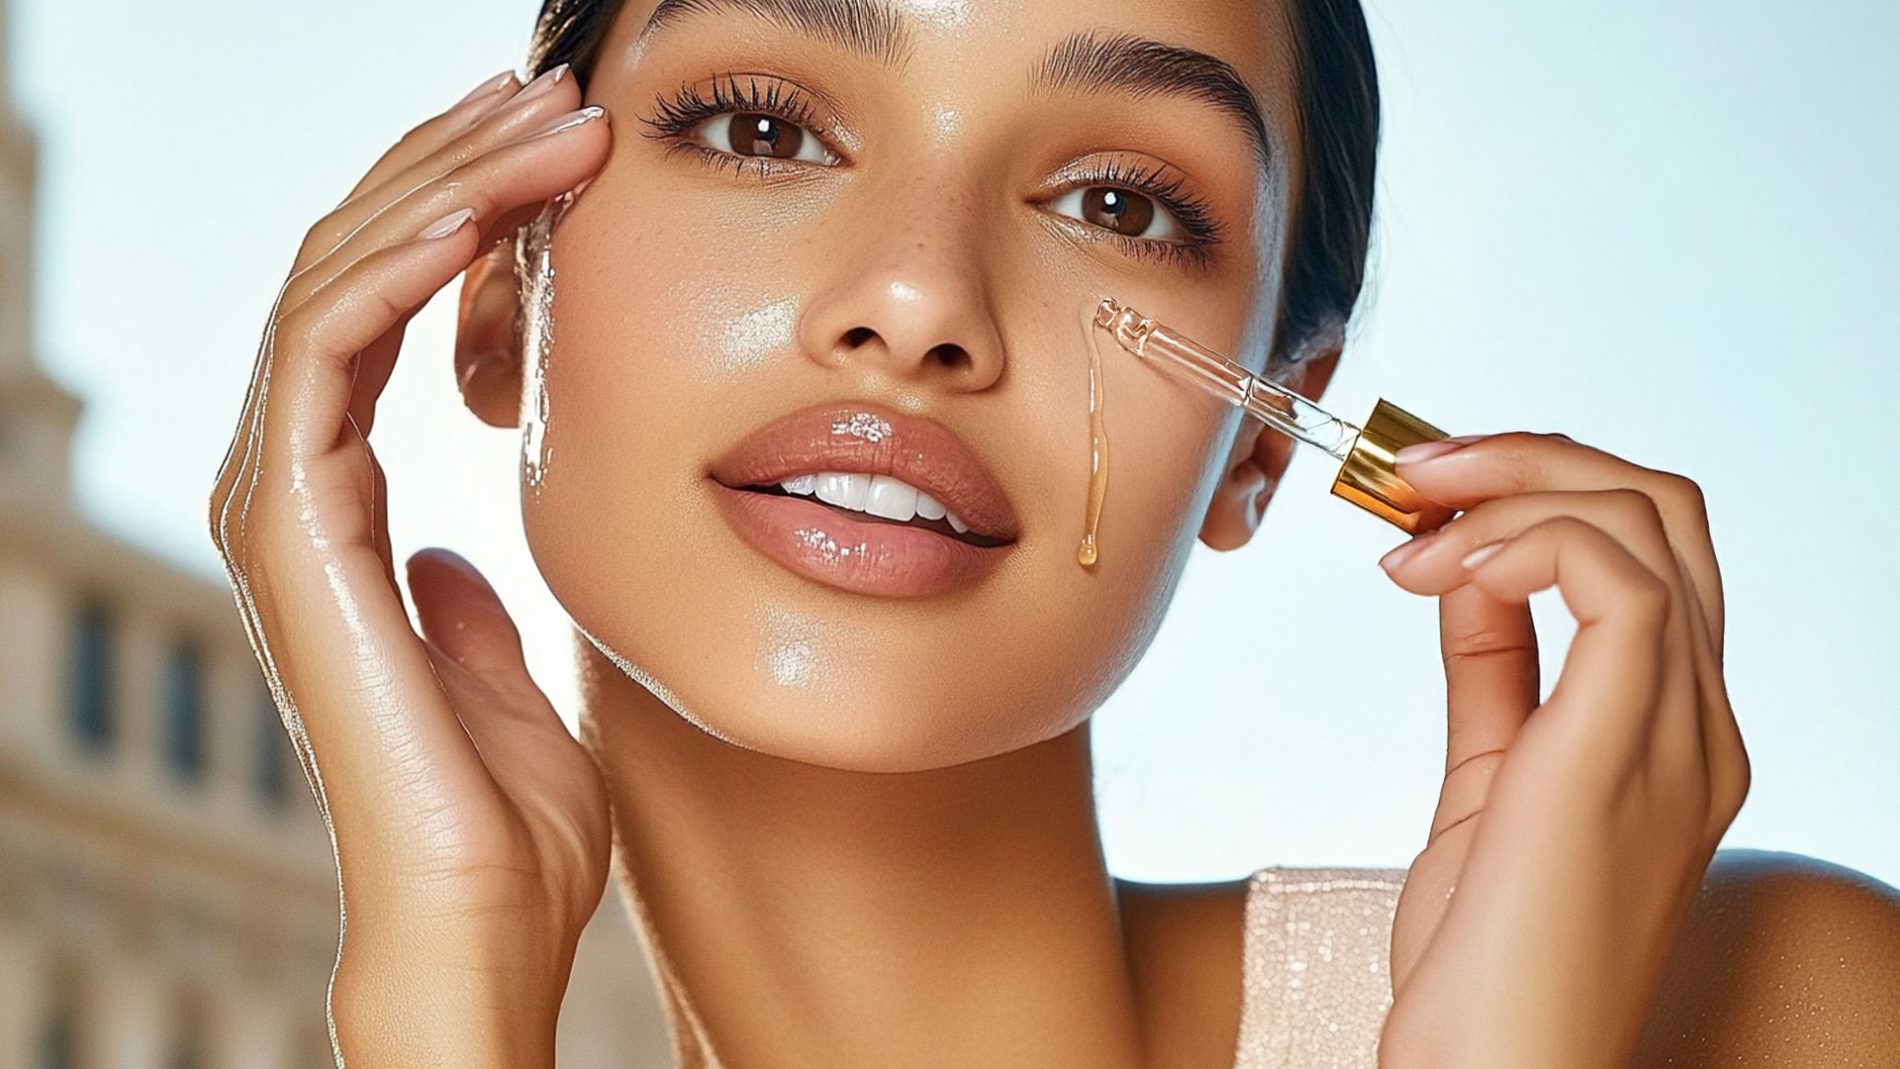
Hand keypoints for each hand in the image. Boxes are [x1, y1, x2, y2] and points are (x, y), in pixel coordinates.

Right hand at [205, 65, 612, 1066]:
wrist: (484, 919)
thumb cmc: (509, 818)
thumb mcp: (508, 670)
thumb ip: (470, 601)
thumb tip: (458, 553)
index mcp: (342, 509)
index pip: (379, 311)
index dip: (457, 216)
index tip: (557, 151)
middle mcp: (294, 489)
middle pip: (350, 270)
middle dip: (450, 164)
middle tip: (550, 89)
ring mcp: (280, 504)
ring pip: (332, 280)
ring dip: (438, 182)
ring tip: (543, 116)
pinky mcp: (293, 528)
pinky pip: (324, 346)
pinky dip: (396, 262)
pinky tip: (478, 205)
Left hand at [1371, 432, 1748, 1067]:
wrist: (1496, 1065)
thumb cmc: (1486, 950)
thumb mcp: (1488, 779)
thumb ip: (1494, 670)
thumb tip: (1464, 569)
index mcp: (1676, 729)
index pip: (1651, 552)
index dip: (1542, 491)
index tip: (1428, 498)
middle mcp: (1701, 722)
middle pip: (1665, 510)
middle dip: (1533, 456)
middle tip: (1412, 471)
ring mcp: (1678, 734)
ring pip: (1644, 521)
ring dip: (1511, 485)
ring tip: (1407, 519)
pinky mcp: (1622, 748)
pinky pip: (1612, 581)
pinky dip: (1520, 542)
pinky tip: (1436, 573)